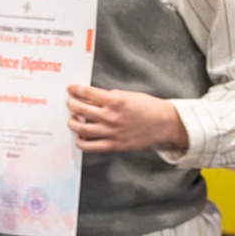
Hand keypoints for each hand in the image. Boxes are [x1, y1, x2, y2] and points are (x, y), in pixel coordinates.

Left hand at [67, 85, 185, 153]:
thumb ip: (109, 97)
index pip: (87, 93)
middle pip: (80, 109)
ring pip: (81, 128)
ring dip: (73, 122)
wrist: (164, 123)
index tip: (72, 89)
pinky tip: (80, 137)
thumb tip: (90, 99)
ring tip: (73, 119)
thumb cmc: (148, 107)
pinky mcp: (114, 144)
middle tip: (70, 103)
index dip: (75, 90)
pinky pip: (90, 146)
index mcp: (115, 100)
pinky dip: (81, 141)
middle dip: (71, 104)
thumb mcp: (127, 95)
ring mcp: (111, 132)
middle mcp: (111, 116)